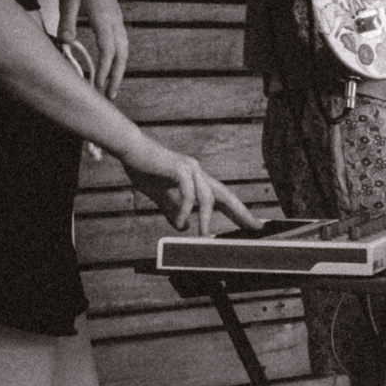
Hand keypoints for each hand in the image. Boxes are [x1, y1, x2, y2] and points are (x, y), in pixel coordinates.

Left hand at [58, 0, 127, 96]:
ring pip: (123, 49)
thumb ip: (67, 21)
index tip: (98, 87)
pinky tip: (110, 64)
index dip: (104, 71)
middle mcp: (114, 20)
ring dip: (118, 68)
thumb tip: (65, 42)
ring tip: (111, 85)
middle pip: (121, 54)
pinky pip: (120, 41)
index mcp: (104, 17)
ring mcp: (116, 18)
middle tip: (110, 96)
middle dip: (116, 76)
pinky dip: (117, 57)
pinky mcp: (114, 16)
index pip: (108, 51)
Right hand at [127, 140, 258, 233]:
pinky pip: (188, 194)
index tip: (250, 223)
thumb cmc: (144, 168)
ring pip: (207, 197)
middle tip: (255, 227)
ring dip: (206, 219)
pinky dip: (185, 210)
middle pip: (225, 195)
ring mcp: (190, 169)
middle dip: (240, 212)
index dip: (236, 210)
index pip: (221, 197)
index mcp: (196, 179)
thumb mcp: (159, 196)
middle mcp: (198, 172)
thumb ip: (172, 210)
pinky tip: (180, 222)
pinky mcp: (179, 168)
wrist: (130, 149)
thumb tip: (184, 227)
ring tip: (204, 237)